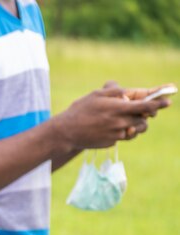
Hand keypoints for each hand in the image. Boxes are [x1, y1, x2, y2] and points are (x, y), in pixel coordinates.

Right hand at [50, 83, 169, 152]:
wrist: (66, 133)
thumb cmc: (80, 110)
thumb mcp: (96, 94)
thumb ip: (115, 90)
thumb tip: (127, 91)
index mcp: (118, 108)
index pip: (146, 106)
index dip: (158, 103)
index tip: (168, 101)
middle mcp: (120, 122)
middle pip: (144, 119)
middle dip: (146, 114)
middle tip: (144, 110)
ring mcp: (117, 134)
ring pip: (136, 129)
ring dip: (137, 124)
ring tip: (127, 119)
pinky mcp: (112, 143)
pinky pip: (124, 136)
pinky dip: (122, 131)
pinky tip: (110, 127)